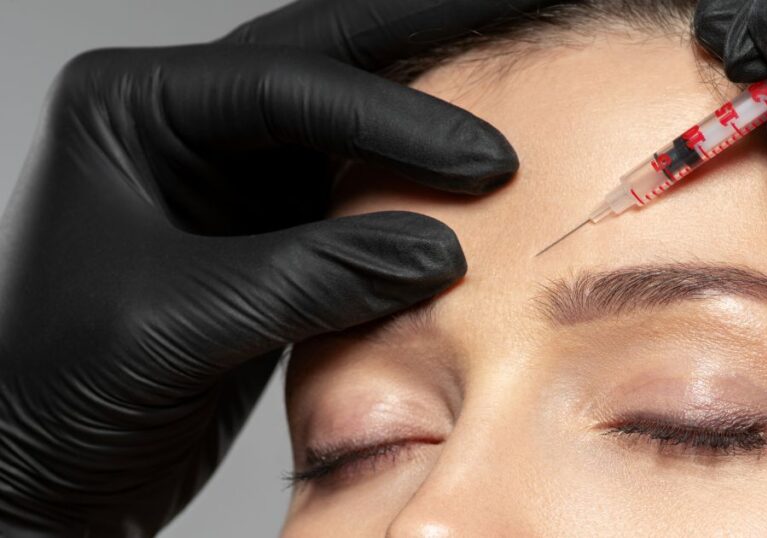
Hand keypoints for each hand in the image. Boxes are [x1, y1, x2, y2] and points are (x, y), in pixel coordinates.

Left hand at [0, 1, 549, 534]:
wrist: (44, 463)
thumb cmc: (62, 388)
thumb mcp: (179, 324)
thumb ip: (312, 275)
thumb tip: (441, 250)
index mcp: (134, 108)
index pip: (287, 87)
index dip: (397, 120)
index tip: (486, 161)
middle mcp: (184, 121)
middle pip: (327, 58)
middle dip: (430, 39)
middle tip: (528, 14)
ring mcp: (230, 171)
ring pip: (351, 117)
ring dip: (431, 107)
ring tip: (517, 77)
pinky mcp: (266, 227)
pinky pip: (354, 187)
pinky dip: (414, 183)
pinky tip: (470, 172)